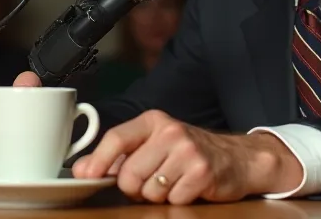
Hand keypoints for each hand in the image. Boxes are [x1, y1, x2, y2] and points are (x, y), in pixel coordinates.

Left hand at [71, 110, 302, 204]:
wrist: (238, 158)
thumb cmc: (189, 152)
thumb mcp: (154, 145)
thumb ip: (117, 157)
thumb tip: (82, 170)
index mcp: (154, 121)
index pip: (117, 138)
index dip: (98, 160)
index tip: (87, 176)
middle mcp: (170, 132)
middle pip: (130, 174)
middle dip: (135, 187)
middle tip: (152, 180)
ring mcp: (188, 151)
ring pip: (150, 191)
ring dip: (158, 195)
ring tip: (173, 182)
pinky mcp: (202, 172)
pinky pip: (173, 200)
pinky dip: (178, 200)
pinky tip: (188, 187)